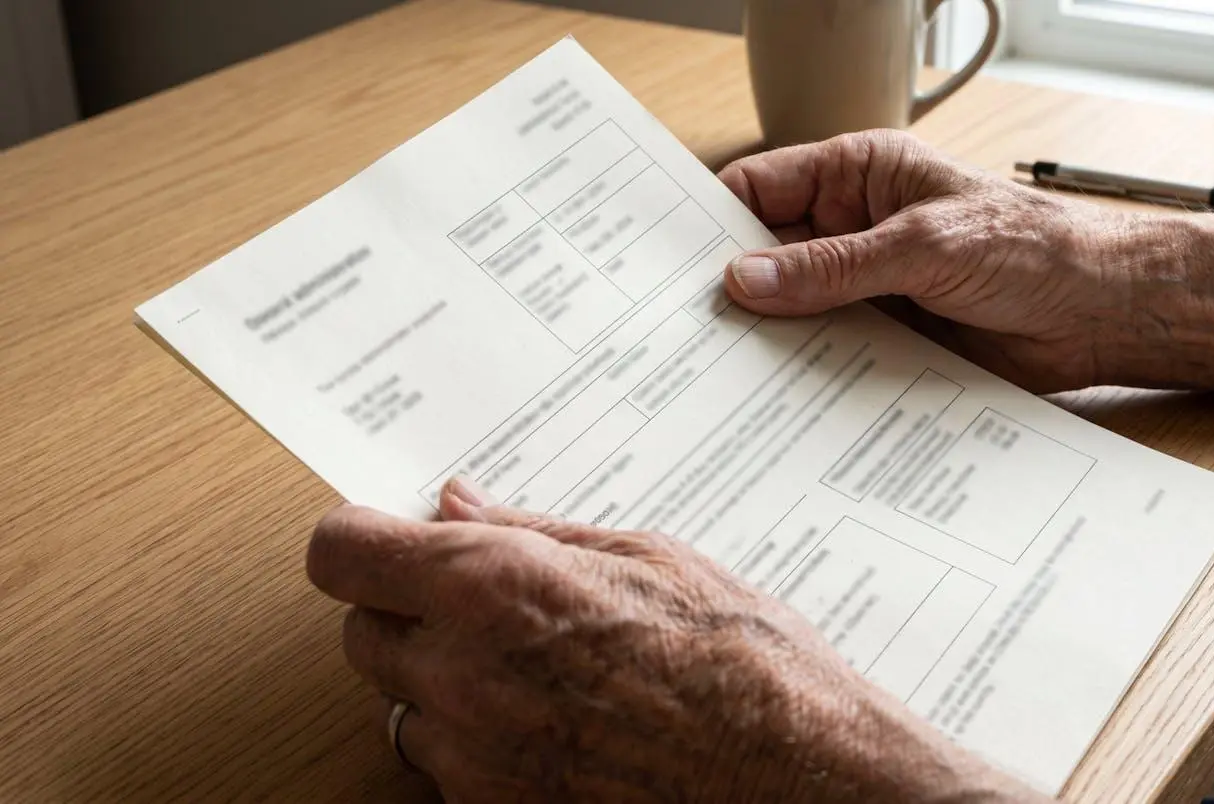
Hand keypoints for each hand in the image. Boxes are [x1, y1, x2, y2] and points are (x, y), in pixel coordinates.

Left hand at [307, 477, 1045, 802]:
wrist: (802, 780)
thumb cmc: (745, 663)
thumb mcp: (646, 558)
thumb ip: (527, 532)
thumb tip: (454, 505)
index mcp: (494, 587)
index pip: (342, 554)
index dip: (359, 541)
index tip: (382, 539)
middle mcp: (463, 676)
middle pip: (360, 633)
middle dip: (407, 611)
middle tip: (484, 604)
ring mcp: (473, 761)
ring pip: (402, 707)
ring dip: (443, 684)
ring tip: (540, 671)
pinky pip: (446, 769)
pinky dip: (478, 744)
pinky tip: (557, 725)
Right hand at [719, 129, 1122, 392]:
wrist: (1100, 313)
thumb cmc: (1033, 248)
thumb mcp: (923, 247)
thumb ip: (832, 267)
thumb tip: (746, 280)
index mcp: (859, 176)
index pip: (762, 189)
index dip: (714, 221)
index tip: (669, 261)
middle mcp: (854, 230)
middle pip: (767, 256)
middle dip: (733, 289)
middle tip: (685, 330)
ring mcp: (867, 287)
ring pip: (794, 312)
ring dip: (769, 339)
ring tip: (720, 373)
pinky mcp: (885, 339)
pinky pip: (829, 355)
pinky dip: (806, 376)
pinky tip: (777, 401)